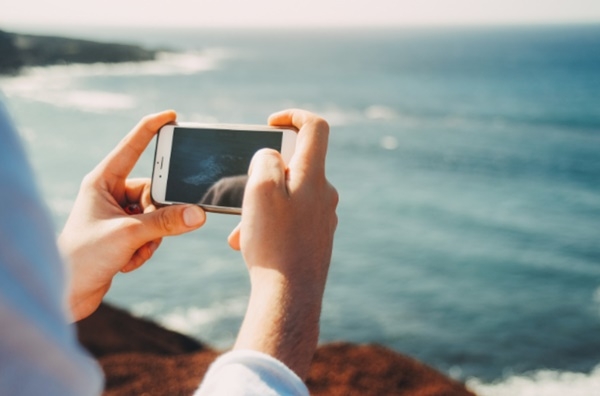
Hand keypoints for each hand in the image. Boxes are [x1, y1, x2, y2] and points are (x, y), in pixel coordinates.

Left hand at [59, 111, 205, 320]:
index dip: (152, 129)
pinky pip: (151, 233)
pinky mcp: (124, 233)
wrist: (68, 293)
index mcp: (102, 181)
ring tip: (130, 252)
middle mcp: (110, 194)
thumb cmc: (84, 257)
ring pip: (156, 215)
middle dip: (157, 215)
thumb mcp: (129, 235)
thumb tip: (198, 214)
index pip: (132, 147)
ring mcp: (118, 214)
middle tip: (147, 231)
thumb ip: (166, 222)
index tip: (172, 116)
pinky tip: (126, 262)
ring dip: (151, 237)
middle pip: (154, 190)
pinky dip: (145, 249)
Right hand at [228, 109, 338, 378]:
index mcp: (314, 176)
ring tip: (241, 230)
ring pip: (288, 196)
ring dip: (261, 205)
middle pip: (295, 164)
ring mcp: (323, 217)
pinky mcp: (317, 237)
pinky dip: (269, 223)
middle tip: (243, 192)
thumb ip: (266, 160)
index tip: (271, 122)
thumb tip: (272, 156)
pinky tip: (250, 244)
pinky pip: (290, 219)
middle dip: (264, 174)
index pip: (315, 127)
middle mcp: (324, 193)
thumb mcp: (260, 190)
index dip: (293, 116)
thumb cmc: (274, 242)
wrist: (290, 296)